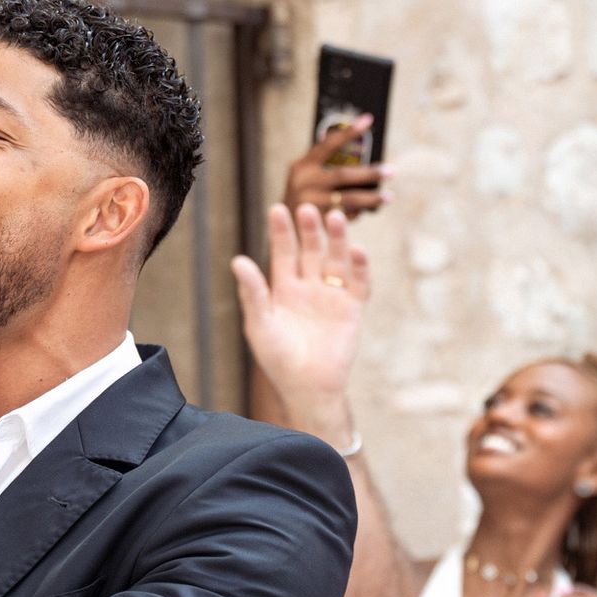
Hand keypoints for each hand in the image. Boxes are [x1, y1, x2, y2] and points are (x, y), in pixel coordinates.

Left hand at [231, 203, 368, 442]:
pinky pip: (358, 283)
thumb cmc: (278, 358)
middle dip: (309, 229)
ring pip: (336, 260)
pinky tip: (356, 250)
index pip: (283, 252)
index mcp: (283, 288)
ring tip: (335, 218)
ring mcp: (332, 296)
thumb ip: (253, 293)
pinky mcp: (353, 309)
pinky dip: (359, 267)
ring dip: (337, 240)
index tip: (277, 209)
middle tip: (307, 208)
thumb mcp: (261, 324)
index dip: (281, 232)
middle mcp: (308, 287)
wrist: (307, 388)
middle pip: (311, 250)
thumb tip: (237, 260)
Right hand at [283, 115, 391, 218]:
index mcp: (301, 167)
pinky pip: (346, 216)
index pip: (328, 144)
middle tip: (391, 171)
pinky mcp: (318, 224)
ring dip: (372, 198)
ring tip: (389, 197)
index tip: (368, 120)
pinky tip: (367, 211)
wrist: (283, 230)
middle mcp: (304, 183)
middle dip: (370, 173)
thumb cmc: (300, 198)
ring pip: (349, 199)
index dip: (348, 132)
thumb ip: (319, 163)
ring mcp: (310, 205)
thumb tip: (346, 141)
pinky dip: (358, 213)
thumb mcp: (303, 177)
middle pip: (343, 175)